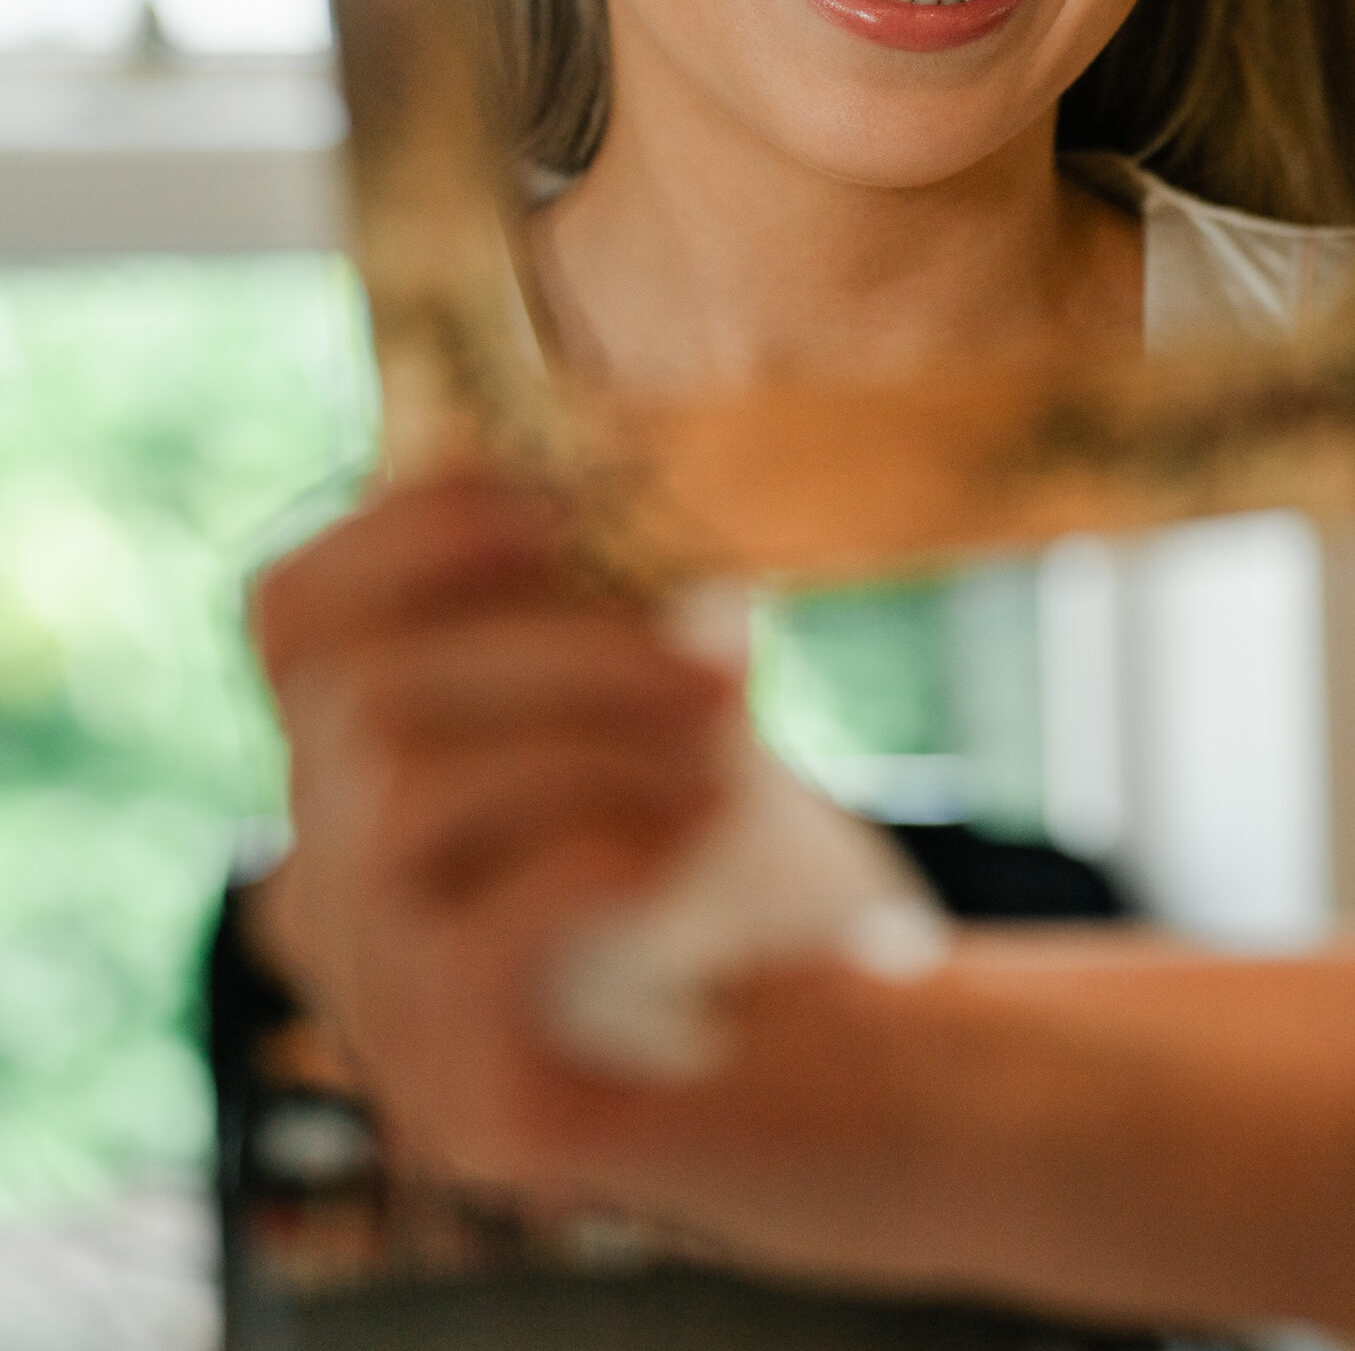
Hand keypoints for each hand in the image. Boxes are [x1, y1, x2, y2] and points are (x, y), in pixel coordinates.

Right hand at [250, 467, 741, 1192]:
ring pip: (396, 807)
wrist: (853, 1048)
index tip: (547, 503)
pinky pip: (463, 946)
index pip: (289, 618)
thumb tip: (555, 459)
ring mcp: (385, 1013)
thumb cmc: (737, 851)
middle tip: (717, 659)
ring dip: (583, 748)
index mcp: (367, 768)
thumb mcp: (663, 693)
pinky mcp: (467, 1108)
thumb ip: (592, 594)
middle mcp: (336, 891)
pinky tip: (685, 846)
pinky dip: (588, 861)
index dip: (396, 532)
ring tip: (723, 760)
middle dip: (555, 650)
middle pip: (358, 703)